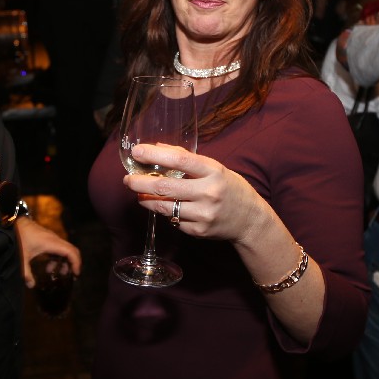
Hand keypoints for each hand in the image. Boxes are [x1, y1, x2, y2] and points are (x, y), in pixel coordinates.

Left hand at [15, 217, 80, 287]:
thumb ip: (26, 273)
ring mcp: (52, 238)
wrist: (13, 223)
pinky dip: (57, 259)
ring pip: (64, 250)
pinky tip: (48, 268)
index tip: (75, 274)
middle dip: (72, 264)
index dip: (76, 263)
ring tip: (57, 274)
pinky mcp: (47, 238)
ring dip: (63, 262)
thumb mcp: (21, 258)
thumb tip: (31, 286)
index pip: (71, 252)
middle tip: (71, 276)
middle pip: (71, 251)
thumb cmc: (19, 238)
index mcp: (52, 243)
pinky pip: (58, 249)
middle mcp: (55, 240)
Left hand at [123, 143, 271, 245]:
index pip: (179, 160)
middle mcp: (208, 192)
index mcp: (213, 171)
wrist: (250, 220)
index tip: (137, 152)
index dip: (154, 155)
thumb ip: (188, 159)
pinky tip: (164, 207)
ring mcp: (204, 214)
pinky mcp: (199, 231)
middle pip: (165, 186)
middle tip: (127, 179)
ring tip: (138, 193)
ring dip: (146, 199)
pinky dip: (165, 212)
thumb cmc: (230, 188)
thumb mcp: (215, 168)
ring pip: (164, 206)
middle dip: (140, 182)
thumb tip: (158, 148)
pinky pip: (173, 220)